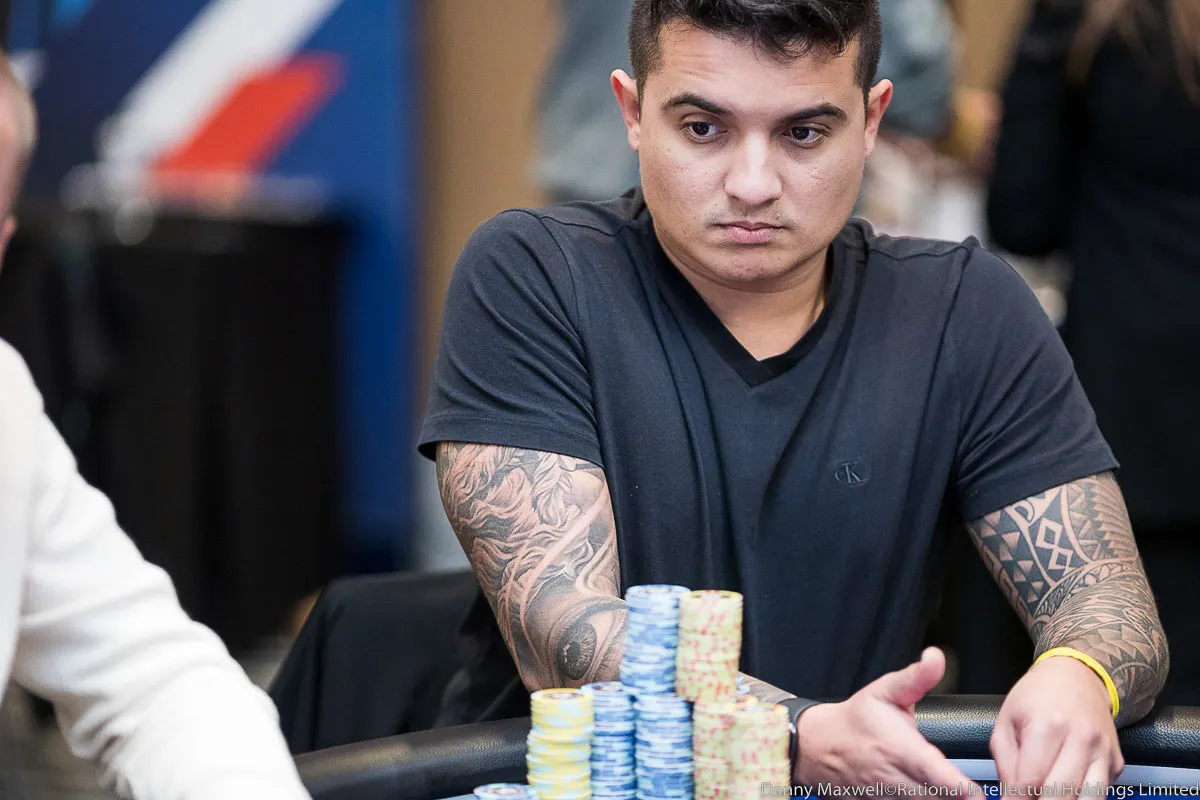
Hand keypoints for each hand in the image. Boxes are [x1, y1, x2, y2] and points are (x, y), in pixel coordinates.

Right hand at [794, 647, 979, 794]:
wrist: (816, 746)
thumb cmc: (855, 720)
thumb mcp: (885, 690)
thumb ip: (916, 677)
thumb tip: (935, 657)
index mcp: (901, 750)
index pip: (943, 780)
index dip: (966, 789)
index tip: (979, 789)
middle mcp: (896, 781)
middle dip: (960, 797)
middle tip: (974, 789)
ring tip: (953, 791)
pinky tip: (927, 793)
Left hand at [992, 655, 1123, 797]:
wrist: (1077, 676)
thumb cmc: (1036, 698)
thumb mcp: (1007, 721)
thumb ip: (1006, 762)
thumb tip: (1010, 797)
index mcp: (1047, 726)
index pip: (1031, 781)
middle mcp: (1081, 739)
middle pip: (1061, 795)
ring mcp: (1103, 752)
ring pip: (1089, 799)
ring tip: (1047, 799)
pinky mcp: (1116, 762)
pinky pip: (1101, 793)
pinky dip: (1083, 799)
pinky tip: (1068, 794)